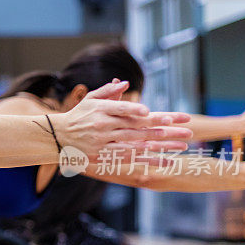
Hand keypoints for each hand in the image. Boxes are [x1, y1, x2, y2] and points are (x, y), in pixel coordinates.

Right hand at [51, 81, 191, 162]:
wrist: (58, 138)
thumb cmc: (78, 116)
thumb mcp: (90, 100)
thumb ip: (107, 91)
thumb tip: (124, 83)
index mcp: (101, 111)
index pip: (122, 110)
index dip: (137, 110)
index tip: (154, 112)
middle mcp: (103, 128)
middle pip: (137, 128)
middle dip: (163, 128)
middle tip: (185, 129)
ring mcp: (104, 144)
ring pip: (137, 145)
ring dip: (161, 145)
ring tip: (182, 145)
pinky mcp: (105, 157)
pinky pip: (131, 159)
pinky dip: (150, 160)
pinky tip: (167, 161)